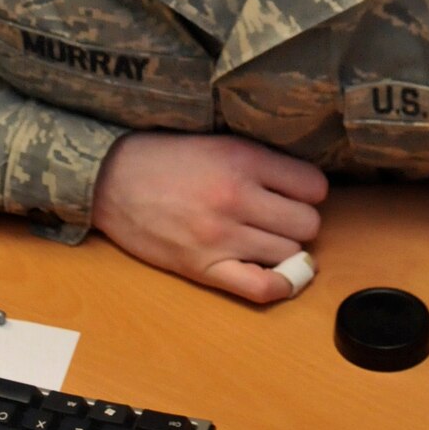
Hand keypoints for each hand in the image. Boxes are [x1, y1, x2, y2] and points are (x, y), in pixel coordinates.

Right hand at [91, 132, 328, 302]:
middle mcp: (237, 198)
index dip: (310, 191)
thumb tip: (307, 185)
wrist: (113, 179)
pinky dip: (279, 285)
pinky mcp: (203, 267)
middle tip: (282, 217)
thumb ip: (264, 161)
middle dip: (300, 221)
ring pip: (289, 254)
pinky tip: (278, 274)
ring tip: (269, 238)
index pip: (315, 186)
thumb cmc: (168, 157)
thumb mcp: (223, 142)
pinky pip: (259, 287)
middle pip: (307, 224)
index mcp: (245, 160)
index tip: (298, 193)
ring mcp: (221, 236)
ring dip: (286, 249)